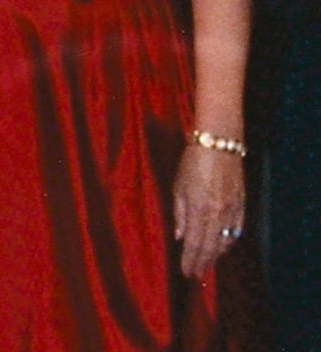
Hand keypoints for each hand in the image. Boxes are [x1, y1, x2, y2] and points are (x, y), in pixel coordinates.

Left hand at [174, 142, 245, 276]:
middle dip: (203, 263)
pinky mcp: (242, 205)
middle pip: (210, 246)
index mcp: (199, 210)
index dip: (190, 260)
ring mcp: (233, 210)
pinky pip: (237, 230)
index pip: (194, 243)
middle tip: (196, 274)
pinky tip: (223, 247)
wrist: (219, 145)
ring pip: (225, 241)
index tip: (186, 272)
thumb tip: (179, 236)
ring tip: (207, 264)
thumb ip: (179, 214)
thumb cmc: (192, 163)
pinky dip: (229, 241)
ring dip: (216, 255)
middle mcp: (218, 214)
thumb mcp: (178, 187)